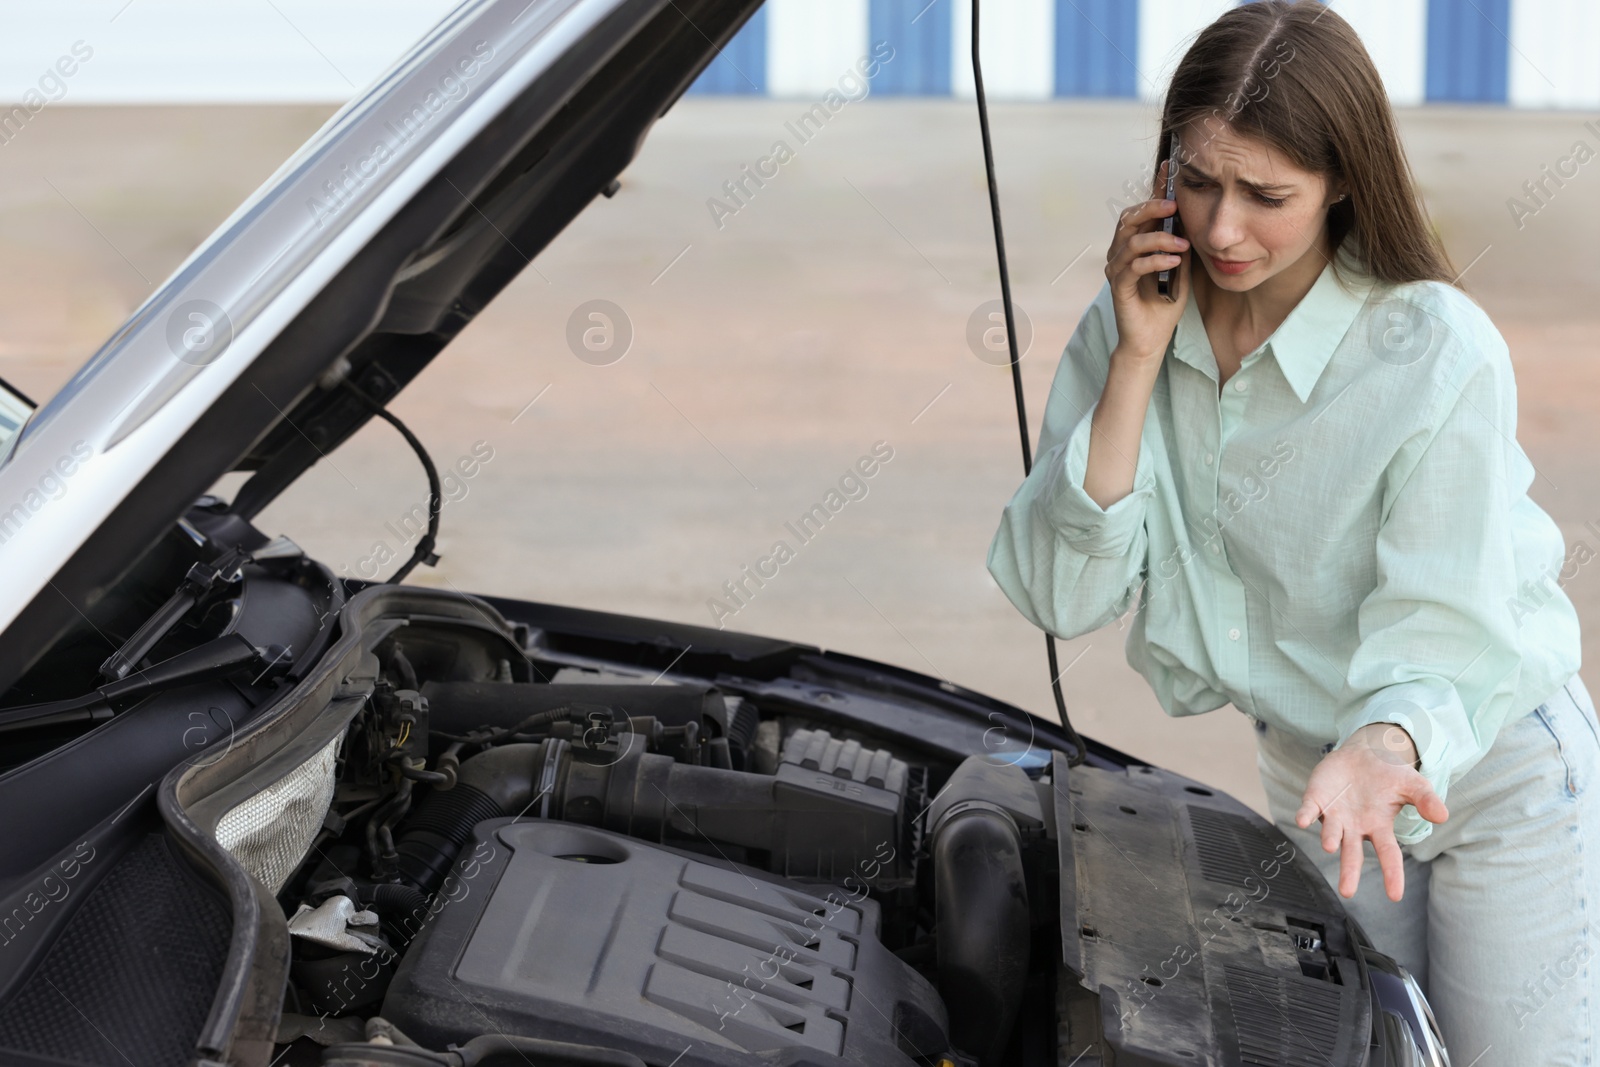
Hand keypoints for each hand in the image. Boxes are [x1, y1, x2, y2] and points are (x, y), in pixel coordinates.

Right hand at [1105, 157, 1191, 365]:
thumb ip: (1180, 244)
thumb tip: (1192, 217)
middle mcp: (1120, 253)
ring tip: (1182, 245)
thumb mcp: (1180, 267)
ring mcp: (1116, 270)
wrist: (1151, 339)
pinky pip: (1133, 267)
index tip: (1168, 168)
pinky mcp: (1118, 288)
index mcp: (1134, 244)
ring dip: (1159, 239)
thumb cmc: (1164, 304)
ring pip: (1131, 241)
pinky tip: (1173, 261)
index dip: (1153, 188)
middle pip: (1129, 219)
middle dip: (1151, 209)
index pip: (1141, 211)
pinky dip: (1154, 261)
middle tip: (1174, 206)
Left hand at [1294, 722, 1448, 901]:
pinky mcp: (1317, 799)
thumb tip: (1442, 816)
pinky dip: (1306, 815)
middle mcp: (1355, 826)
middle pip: (1352, 853)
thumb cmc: (1390, 775)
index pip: (1388, 854)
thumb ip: (1426, 800)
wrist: (1365, 753)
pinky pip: (1310, 809)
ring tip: (1330, 846)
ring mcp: (1335, 814)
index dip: (1392, 874)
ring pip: (1331, 832)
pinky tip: (1302, 821)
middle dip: (1349, 872)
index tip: (1395, 896)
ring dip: (1329, 838)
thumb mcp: (1414, 785)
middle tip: (1347, 892)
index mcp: (1379, 827)